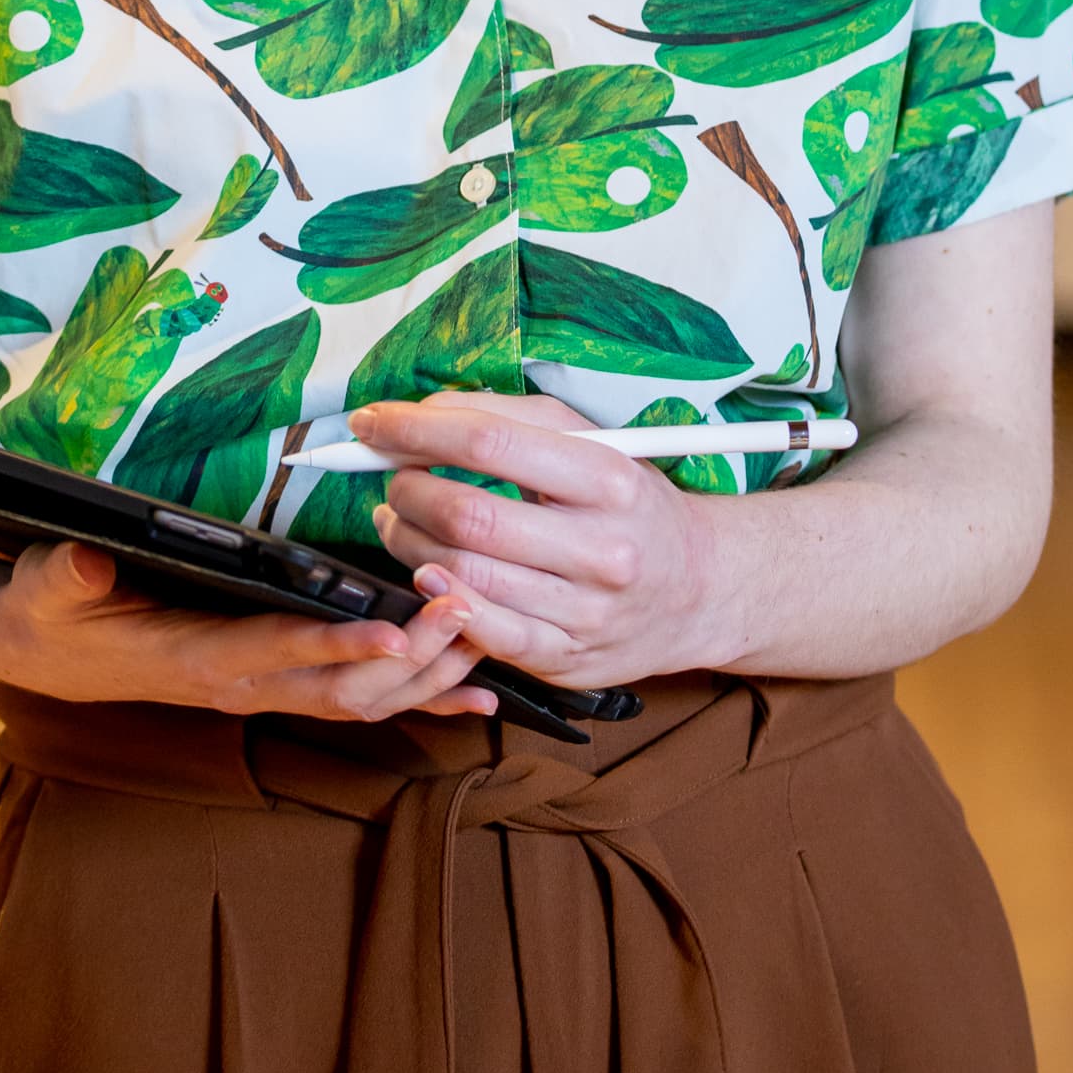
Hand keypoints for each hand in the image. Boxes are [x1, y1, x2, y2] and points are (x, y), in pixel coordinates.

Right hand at [0, 537, 499, 723]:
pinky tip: (476, 694)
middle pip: (342, 689)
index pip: (274, 653)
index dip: (335, 647)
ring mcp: (264, 692)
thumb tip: (85, 562)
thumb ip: (69, 576)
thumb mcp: (48, 586)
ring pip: (362, 702)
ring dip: (428, 677)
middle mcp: (241, 687)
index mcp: (195, 659)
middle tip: (470, 611)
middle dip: (411, 658)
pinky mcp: (279, 685)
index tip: (394, 632)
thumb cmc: (56, 612)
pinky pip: (361, 702)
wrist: (51, 651)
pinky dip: (421, 699)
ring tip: (489, 639)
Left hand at [362, 390, 742, 689]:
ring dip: (407, 540)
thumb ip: (508, 420)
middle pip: (466, 514)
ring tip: (400, 520)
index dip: (413, 429)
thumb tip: (420, 414)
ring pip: (461, 574)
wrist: (700, 589)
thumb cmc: (631, 504)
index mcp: (609, 478)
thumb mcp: (594, 443)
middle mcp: (603, 547)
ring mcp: (586, 611)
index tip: (372, 422)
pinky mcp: (567, 658)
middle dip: (406, 488)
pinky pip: (483, 632)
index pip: (488, 443)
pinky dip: (438, 598)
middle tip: (393, 477)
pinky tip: (425, 572)